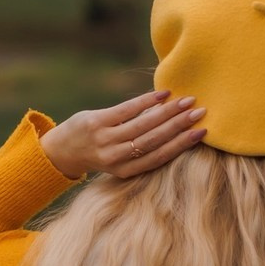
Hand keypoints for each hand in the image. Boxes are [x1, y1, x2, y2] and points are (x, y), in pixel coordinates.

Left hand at [41, 89, 206, 179]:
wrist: (62, 151)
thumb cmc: (100, 152)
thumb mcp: (120, 158)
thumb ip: (143, 148)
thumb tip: (176, 129)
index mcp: (126, 170)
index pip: (160, 156)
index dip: (182, 144)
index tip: (202, 132)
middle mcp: (116, 157)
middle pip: (154, 140)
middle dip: (180, 125)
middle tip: (200, 112)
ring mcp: (105, 139)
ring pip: (143, 125)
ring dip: (168, 112)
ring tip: (186, 101)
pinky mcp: (96, 122)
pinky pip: (126, 110)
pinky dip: (146, 101)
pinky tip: (162, 94)